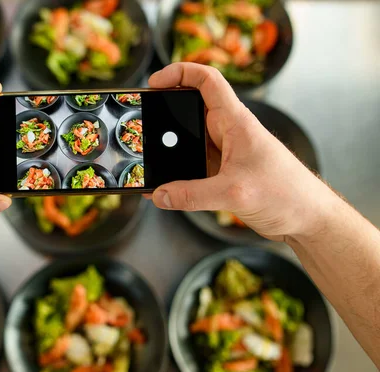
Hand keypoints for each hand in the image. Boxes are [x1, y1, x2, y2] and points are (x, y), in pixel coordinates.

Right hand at [148, 63, 332, 240]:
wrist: (309, 219)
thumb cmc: (288, 194)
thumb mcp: (235, 193)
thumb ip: (192, 195)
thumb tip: (160, 195)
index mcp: (236, 122)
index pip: (207, 81)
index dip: (179, 73)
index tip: (155, 83)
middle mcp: (229, 133)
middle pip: (190, 110)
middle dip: (165, 113)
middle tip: (142, 121)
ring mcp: (225, 154)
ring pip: (188, 142)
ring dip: (169, 149)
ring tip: (146, 158)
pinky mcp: (223, 174)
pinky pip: (192, 169)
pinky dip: (176, 176)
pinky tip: (162, 189)